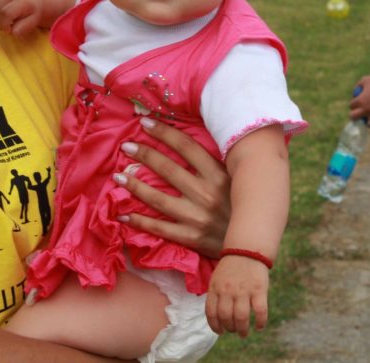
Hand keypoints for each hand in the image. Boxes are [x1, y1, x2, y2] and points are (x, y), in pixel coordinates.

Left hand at [113, 117, 230, 258]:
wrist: (252, 246)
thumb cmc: (241, 206)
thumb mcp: (236, 180)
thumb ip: (217, 163)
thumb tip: (190, 141)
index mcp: (219, 175)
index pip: (187, 147)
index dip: (165, 133)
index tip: (146, 124)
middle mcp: (207, 194)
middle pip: (168, 169)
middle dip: (144, 155)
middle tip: (127, 146)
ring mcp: (197, 217)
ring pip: (158, 198)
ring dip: (135, 186)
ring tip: (118, 176)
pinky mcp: (191, 237)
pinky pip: (159, 228)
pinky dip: (139, 221)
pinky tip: (123, 214)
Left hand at [205, 255, 268, 336]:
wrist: (247, 250)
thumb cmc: (231, 268)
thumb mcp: (216, 279)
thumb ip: (215, 296)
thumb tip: (215, 318)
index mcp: (215, 288)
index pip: (211, 313)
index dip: (215, 326)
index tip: (220, 331)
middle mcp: (228, 291)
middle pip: (226, 317)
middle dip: (230, 328)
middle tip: (234, 330)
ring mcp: (244, 291)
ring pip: (241, 318)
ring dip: (242, 330)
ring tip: (244, 333)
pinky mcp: (259, 290)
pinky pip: (260, 311)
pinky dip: (260, 322)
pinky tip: (259, 327)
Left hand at [349, 68, 369, 126]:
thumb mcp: (365, 80)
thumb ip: (357, 87)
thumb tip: (355, 95)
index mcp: (360, 101)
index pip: (351, 106)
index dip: (354, 103)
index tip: (358, 102)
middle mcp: (366, 110)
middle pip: (353, 117)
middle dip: (355, 114)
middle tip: (358, 112)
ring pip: (364, 124)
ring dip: (365, 120)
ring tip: (367, 116)